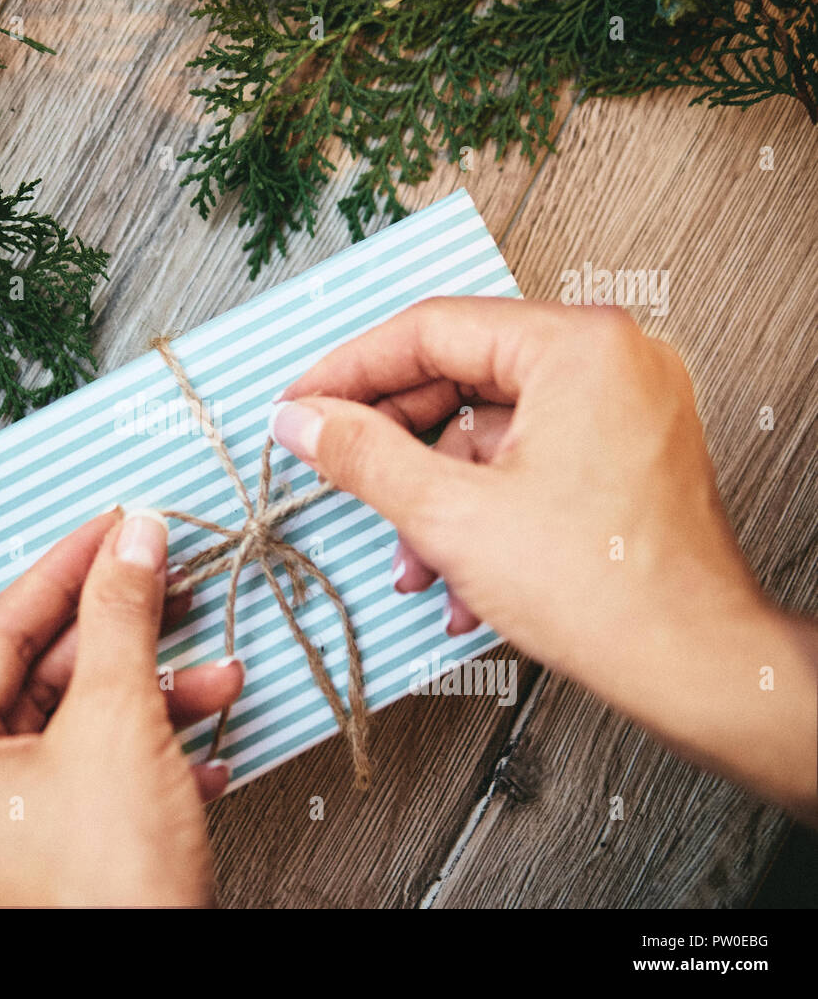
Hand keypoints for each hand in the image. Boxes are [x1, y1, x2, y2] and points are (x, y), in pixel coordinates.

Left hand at [0, 508, 244, 905]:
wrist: (163, 992)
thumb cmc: (109, 890)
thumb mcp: (117, 721)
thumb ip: (121, 616)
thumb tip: (130, 541)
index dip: (66, 567)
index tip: (111, 526)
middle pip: (40, 677)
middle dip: (123, 636)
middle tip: (165, 582)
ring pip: (75, 727)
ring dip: (153, 698)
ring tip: (214, 676)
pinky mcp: (44, 856)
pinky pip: (91, 777)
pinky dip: (147, 753)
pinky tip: (203, 747)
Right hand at [272, 297, 816, 820]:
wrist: (697, 669)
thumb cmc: (609, 592)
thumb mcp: (450, 515)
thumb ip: (362, 455)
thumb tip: (304, 420)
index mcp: (576, 347)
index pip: (430, 330)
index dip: (348, 372)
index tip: (302, 404)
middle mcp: (609, 360)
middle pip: (458, 377)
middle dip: (394, 446)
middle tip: (336, 467)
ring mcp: (624, 406)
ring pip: (489, 429)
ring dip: (436, 495)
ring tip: (414, 560)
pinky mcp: (625, 452)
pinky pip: (527, 458)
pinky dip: (483, 507)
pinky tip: (459, 571)